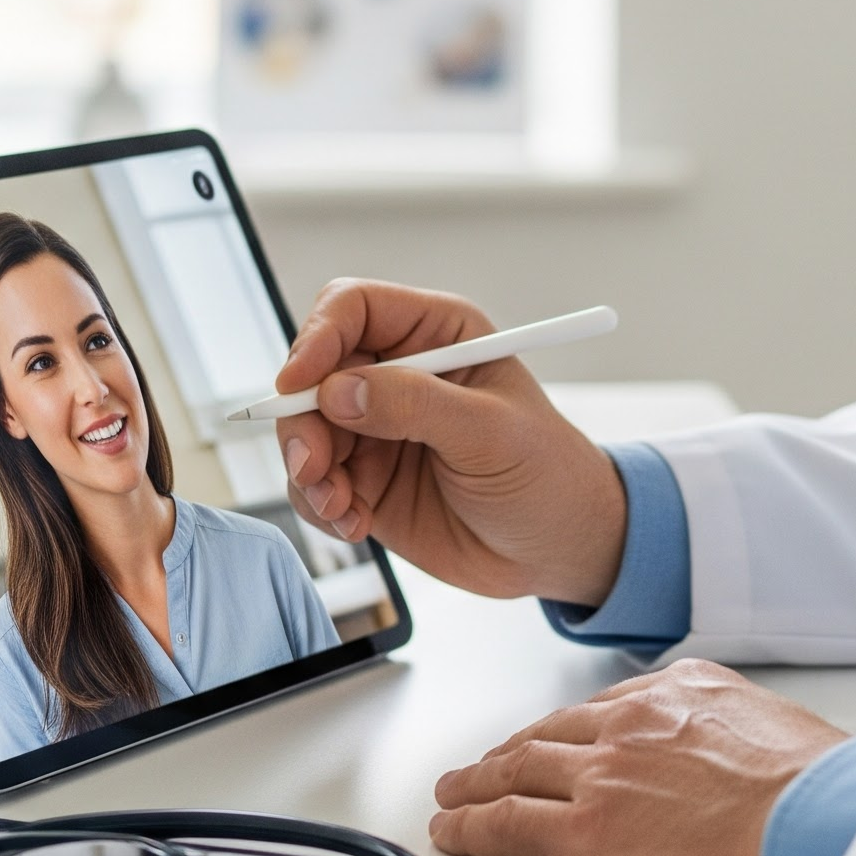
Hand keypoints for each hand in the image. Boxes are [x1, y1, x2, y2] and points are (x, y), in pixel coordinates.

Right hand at [274, 279, 627, 603]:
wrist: (558, 547)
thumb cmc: (546, 473)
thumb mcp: (490, 433)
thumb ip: (414, 405)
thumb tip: (337, 389)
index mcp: (438, 333)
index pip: (354, 307)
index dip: (318, 337)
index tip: (298, 384)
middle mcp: (399, 371)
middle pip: (315, 370)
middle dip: (303, 418)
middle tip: (314, 467)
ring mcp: (378, 426)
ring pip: (306, 428)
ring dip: (310, 470)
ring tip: (343, 507)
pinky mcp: (366, 478)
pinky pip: (315, 481)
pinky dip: (321, 504)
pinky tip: (357, 523)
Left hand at [431, 660, 848, 855]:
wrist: (818, 822)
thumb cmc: (820, 791)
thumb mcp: (776, 730)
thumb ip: (734, 735)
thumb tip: (738, 763)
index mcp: (684, 690)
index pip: (607, 708)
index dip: (569, 729)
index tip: (556, 740)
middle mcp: (636, 721)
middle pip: (553, 732)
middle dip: (514, 749)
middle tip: (488, 762)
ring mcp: (605, 773)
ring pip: (518, 769)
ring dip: (479, 780)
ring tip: (456, 791)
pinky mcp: (585, 831)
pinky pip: (508, 822)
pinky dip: (472, 822)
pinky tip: (454, 826)